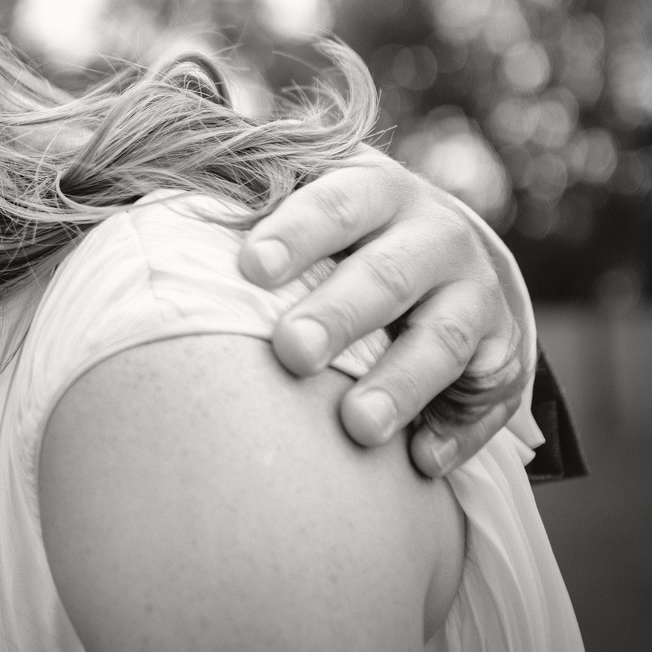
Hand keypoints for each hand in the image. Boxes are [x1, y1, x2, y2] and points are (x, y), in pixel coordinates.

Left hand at [238, 150, 531, 477]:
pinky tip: (421, 461)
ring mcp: (475, 297)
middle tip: (292, 352)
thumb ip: (254, 201)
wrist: (447, 252)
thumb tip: (149, 220)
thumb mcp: (311, 197)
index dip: (298, 232)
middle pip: (388, 276)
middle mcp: (436, 237)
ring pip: (442, 341)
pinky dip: (457, 432)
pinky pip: (485, 399)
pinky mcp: (502, 357)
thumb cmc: (343, 233)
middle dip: (340, 315)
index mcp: (379, 190)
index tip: (251, 268)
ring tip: (357, 427)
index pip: (339, 202)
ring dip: (400, 384)